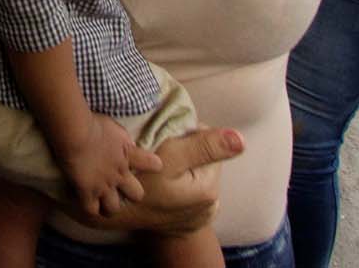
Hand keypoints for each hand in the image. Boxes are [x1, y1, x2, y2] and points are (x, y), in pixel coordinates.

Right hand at [56, 114, 160, 217]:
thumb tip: (130, 144)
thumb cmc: (93, 124)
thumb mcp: (114, 128)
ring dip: (109, 206)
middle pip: (137, 195)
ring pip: (113, 208)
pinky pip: (91, 210)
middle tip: (123, 190)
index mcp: (128, 155)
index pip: (152, 164)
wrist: (75, 134)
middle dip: (132, 194)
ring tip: (103, 203)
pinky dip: (89, 207)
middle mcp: (119, 174)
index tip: (153, 165)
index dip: (153, 166)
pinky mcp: (87, 192)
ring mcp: (104, 186)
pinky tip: (84, 201)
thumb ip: (124, 139)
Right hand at [74, 127, 241, 234]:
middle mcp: (211, 206)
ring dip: (184, 169)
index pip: (211, 144)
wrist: (117, 215)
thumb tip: (242, 140)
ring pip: (198, 176)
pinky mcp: (190, 222)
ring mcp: (200, 217)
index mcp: (209, 188)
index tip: (168, 141)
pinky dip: (181, 186)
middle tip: (162, 155)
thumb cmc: (139, 181)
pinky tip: (165, 187)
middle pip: (205, 161)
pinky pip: (192, 193)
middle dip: (188, 153)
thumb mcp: (170, 156)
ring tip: (162, 172)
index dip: (189, 136)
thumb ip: (205, 145)